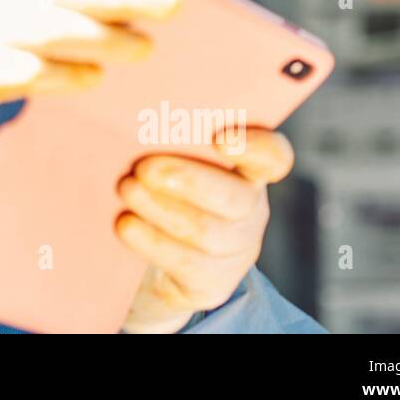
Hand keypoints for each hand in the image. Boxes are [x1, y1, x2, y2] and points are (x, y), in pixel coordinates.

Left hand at [116, 127, 294, 333]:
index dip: (256, 147)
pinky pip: (186, 265)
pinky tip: (125, 225)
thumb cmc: (160, 188)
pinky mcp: (212, 282)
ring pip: (207, 232)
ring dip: (161, 209)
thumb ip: (168, 140)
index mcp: (247, 170)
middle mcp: (250, 209)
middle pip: (236, 198)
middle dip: (189, 181)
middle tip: (144, 168)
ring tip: (126, 189)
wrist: (152, 261)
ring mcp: (235, 249)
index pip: (273, 157)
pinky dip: (151, 242)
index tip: (220, 138)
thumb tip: (130, 117)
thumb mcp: (170, 160)